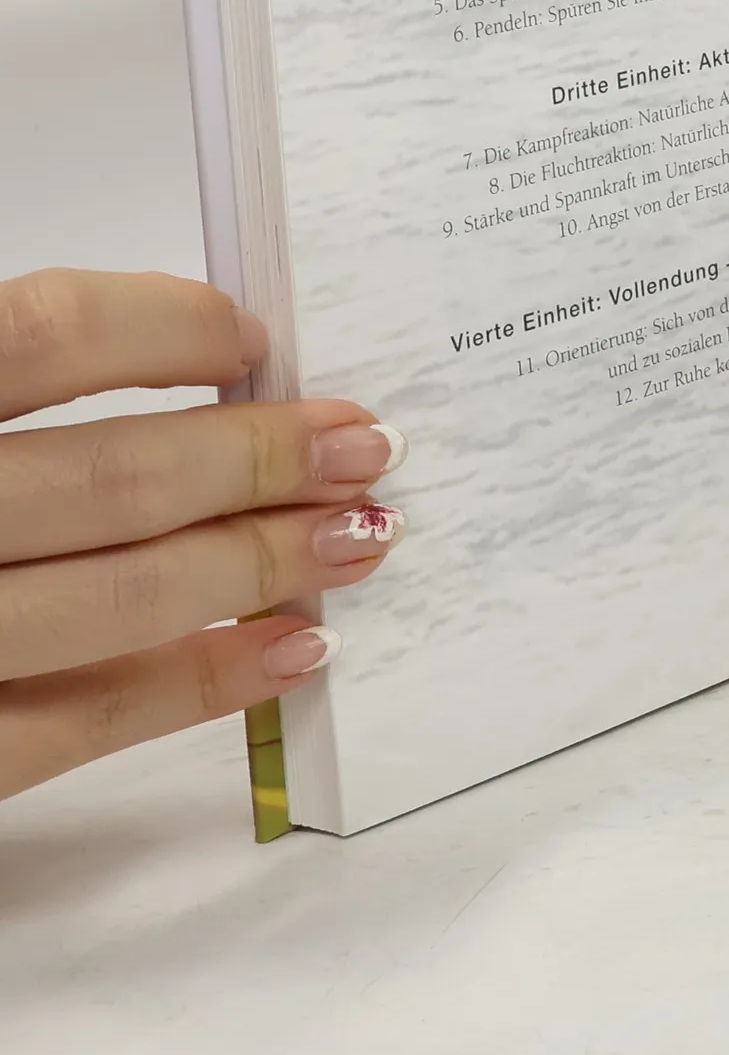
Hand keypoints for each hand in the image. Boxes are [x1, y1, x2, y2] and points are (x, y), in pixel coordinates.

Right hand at [0, 270, 403, 799]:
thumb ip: (0, 363)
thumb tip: (180, 341)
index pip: (46, 334)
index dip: (169, 327)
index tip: (248, 336)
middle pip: (108, 480)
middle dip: (258, 462)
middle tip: (365, 445)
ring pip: (109, 604)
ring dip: (257, 566)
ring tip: (360, 537)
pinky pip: (66, 726)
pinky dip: (193, 688)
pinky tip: (285, 651)